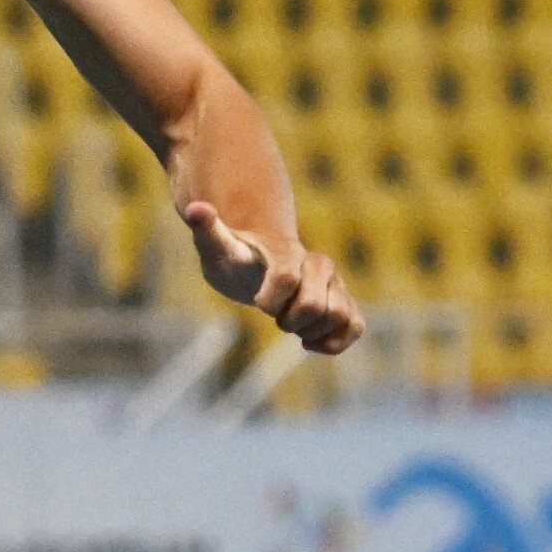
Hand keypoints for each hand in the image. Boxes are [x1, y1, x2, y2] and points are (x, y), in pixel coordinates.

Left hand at [184, 201, 363, 354]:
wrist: (260, 260)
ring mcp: (334, 284)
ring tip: (293, 327)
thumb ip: (207, 229)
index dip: (269, 298)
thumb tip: (195, 208)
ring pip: (341, 315)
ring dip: (313, 331)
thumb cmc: (235, 255)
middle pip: (314, 305)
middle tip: (274, 315)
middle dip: (289, 320)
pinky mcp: (342, 303)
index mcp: (286, 253)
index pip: (285, 278)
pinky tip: (309, 343)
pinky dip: (336, 342)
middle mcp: (318, 266)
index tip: (257, 302)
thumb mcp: (216, 244)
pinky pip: (355, 326)